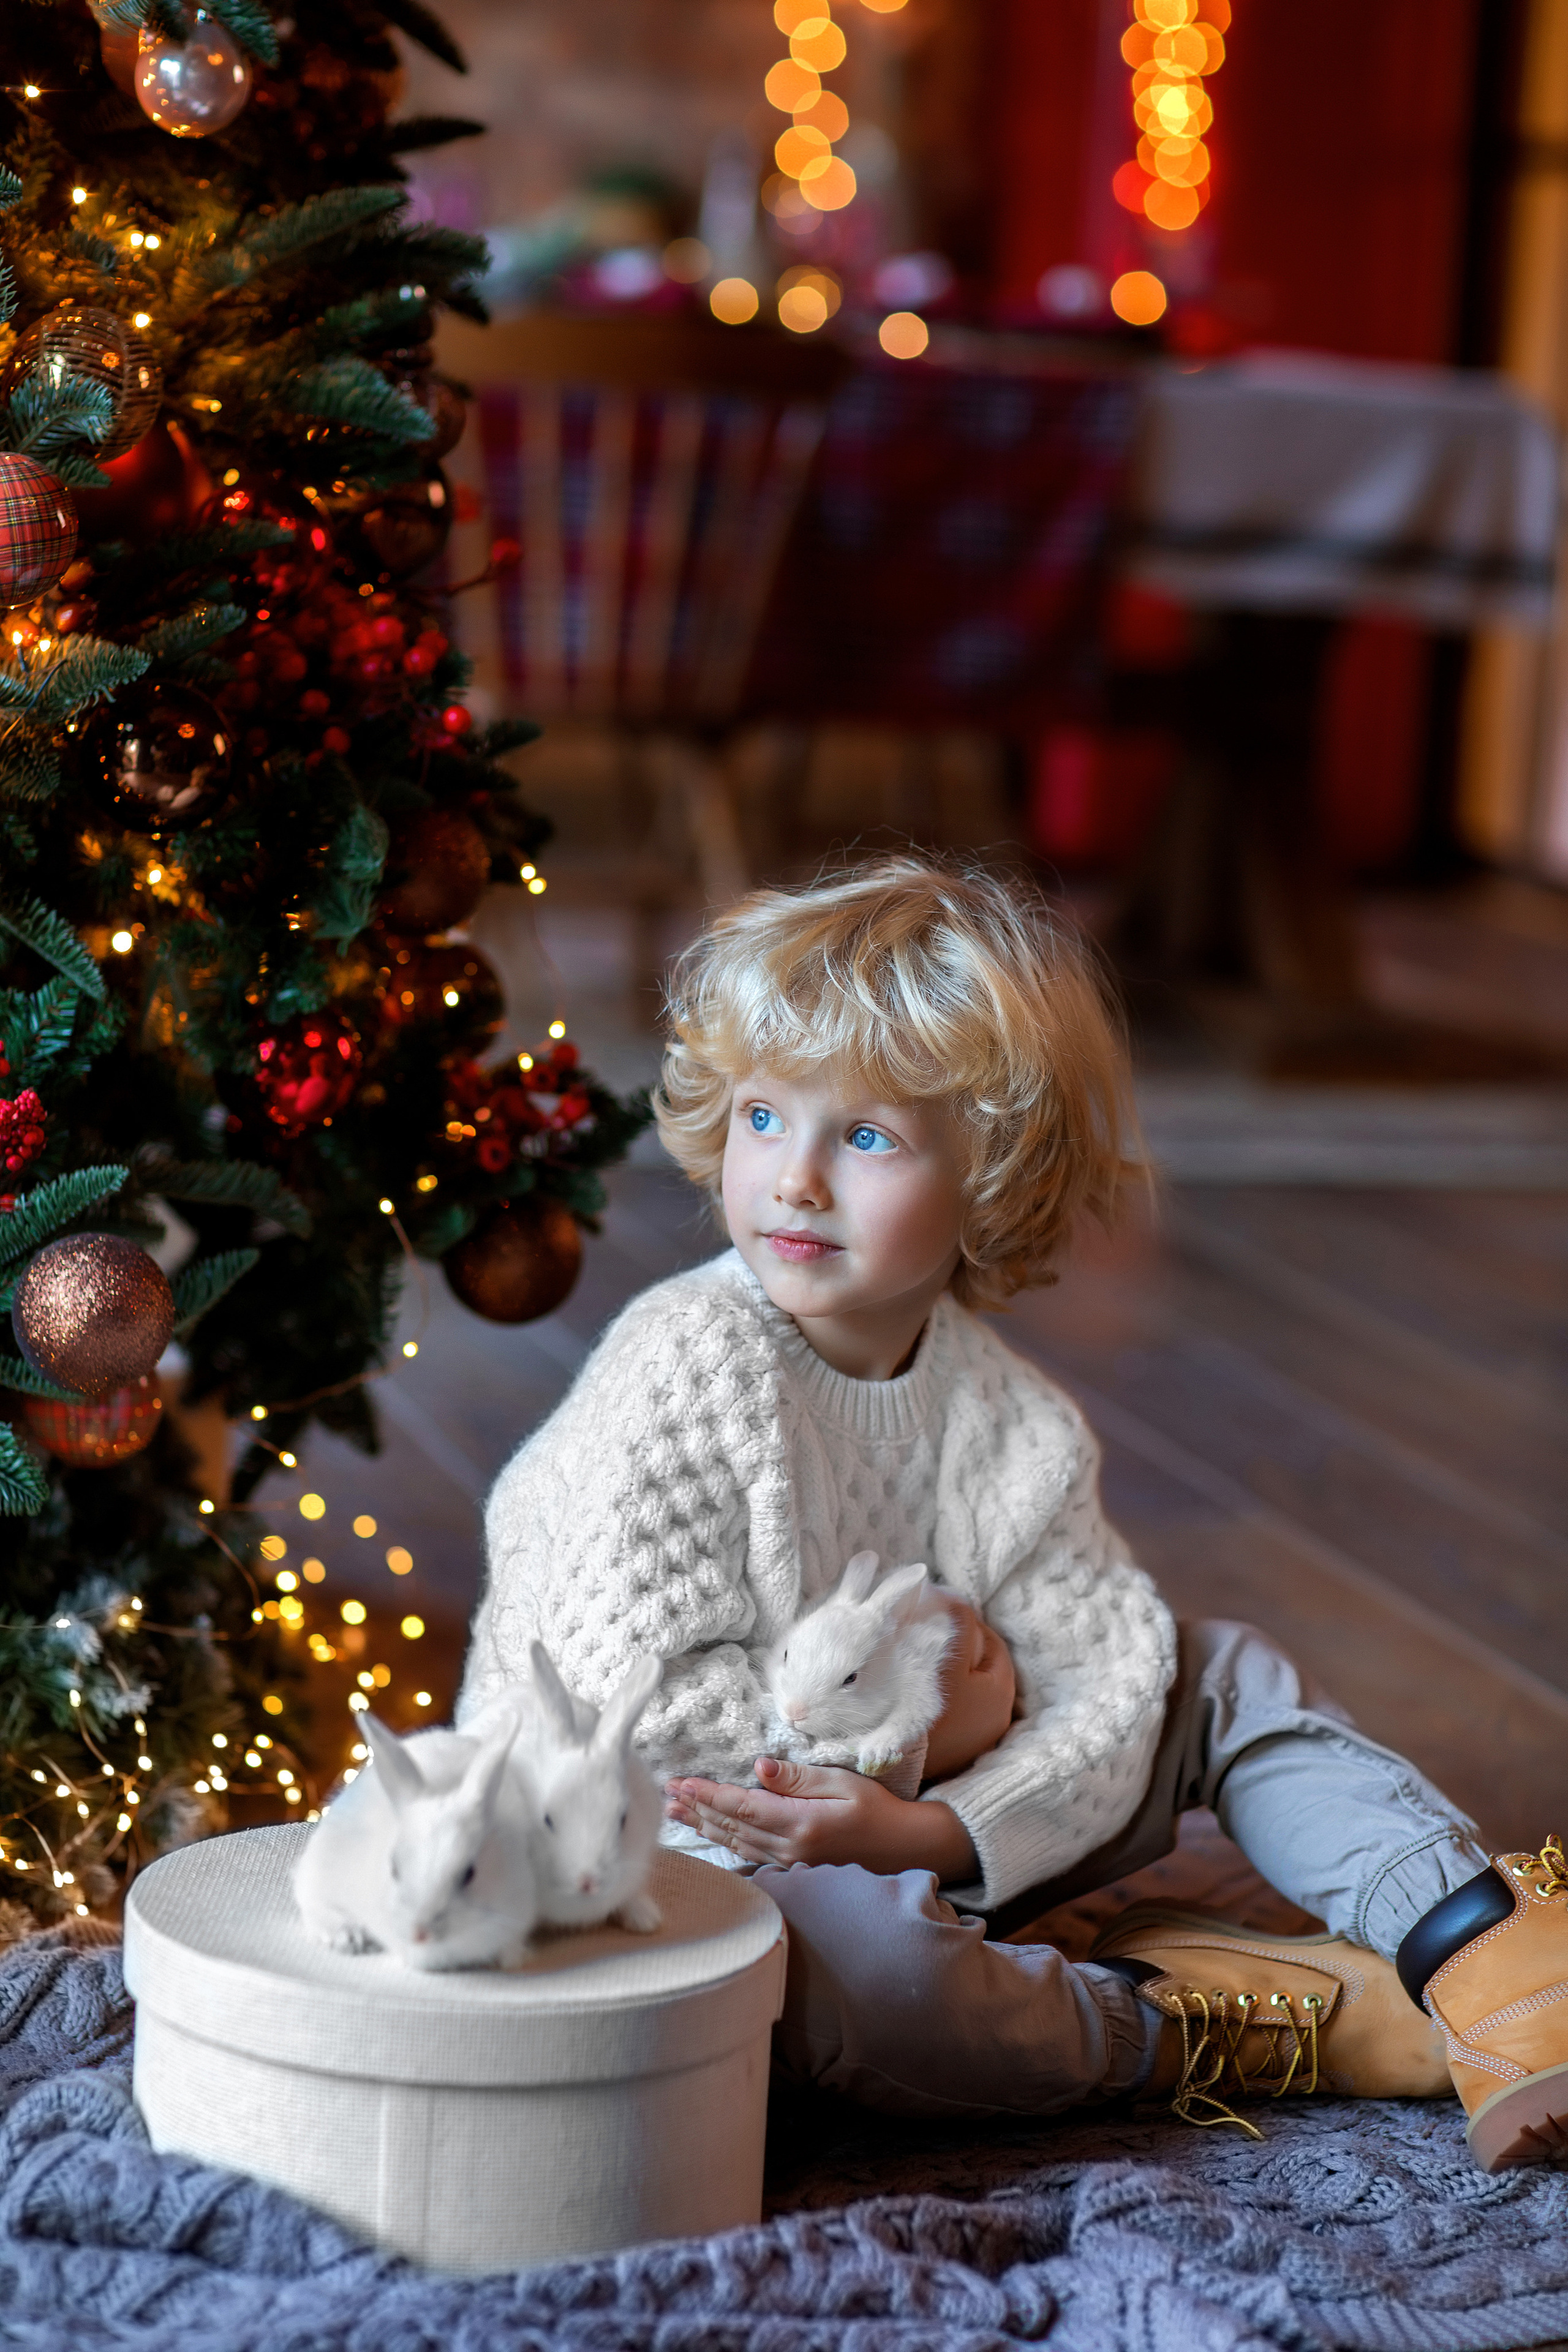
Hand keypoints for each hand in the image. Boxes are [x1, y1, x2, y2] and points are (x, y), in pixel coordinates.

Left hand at [664, 1755, 978, 1879]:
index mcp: (800, 1823)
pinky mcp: (794, 1867)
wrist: (904, 1847)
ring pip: (735, 1842)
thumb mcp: (843, 1782)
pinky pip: (750, 1854)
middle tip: (665, 1794)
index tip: (680, 1783)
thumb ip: (799, 1778)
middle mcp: (790, 1847)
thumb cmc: (877, 1808)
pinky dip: (725, 1842)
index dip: (707, 1795)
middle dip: (696, 1809)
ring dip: (703, 1826)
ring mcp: (791, 1862)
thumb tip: (759, 1767)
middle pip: (731, 1826)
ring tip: (676, 1813)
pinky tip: (710, 1833)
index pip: (741, 1806)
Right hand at [922, 1597, 1016, 1781]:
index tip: (942, 1609)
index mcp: (1002, 1693)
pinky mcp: (958, 1749)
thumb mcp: (947, 1661)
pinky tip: (922, 1687)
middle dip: (960, 1645)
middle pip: (983, 1666)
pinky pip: (957, 1709)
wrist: (894, 1765)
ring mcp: (979, 1737)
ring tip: (924, 1656)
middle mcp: (998, 1717)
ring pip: (969, 1688)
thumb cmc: (927, 1709)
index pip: (993, 1643)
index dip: (969, 1622)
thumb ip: (961, 1625)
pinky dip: (945, 1693)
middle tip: (932, 1630)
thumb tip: (961, 1601)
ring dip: (952, 1670)